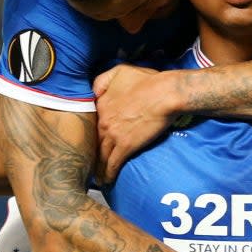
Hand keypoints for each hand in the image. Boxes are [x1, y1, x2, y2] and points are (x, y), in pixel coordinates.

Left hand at [93, 63, 178, 182]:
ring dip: (97, 168)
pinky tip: (107, 181)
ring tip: (96, 177)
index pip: (90, 123)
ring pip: (100, 155)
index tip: (86, 142)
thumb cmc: (148, 80)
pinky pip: (113, 163)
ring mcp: (113, 135)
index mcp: (101, 104)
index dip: (88, 134)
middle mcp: (103, 121)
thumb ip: (103, 79)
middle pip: (92, 142)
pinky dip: (109, 173)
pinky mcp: (126, 146)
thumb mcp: (120, 71)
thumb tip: (94, 91)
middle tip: (88, 164)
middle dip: (90, 154)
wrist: (165, 93)